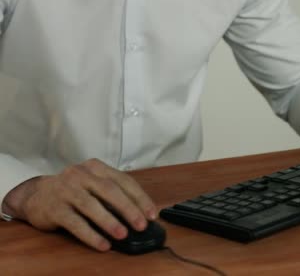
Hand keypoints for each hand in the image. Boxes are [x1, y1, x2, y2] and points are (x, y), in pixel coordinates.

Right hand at [1, 159, 156, 251]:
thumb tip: (139, 214)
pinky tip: (103, 244)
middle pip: (109, 191)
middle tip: (141, 225)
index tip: (152, 214)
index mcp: (96, 167)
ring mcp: (66, 190)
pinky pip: (75, 223)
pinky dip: (91, 235)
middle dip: (128, 209)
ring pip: (91, 206)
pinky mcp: (54, 208)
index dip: (140, 198)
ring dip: (110, 222)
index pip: (123, 181)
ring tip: (123, 235)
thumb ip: (113, 193)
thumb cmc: (73, 190)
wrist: (35, 195)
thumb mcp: (93, 184)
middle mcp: (80, 175)